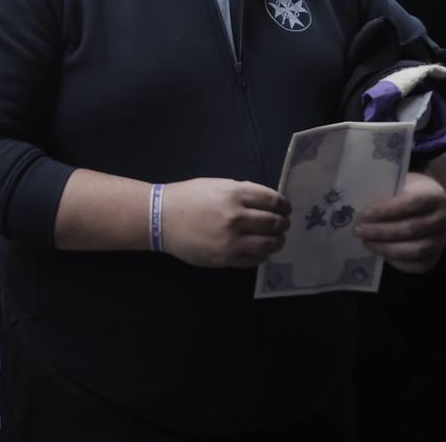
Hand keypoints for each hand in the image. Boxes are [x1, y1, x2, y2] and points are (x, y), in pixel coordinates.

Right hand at [160, 178, 290, 268]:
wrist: (160, 218)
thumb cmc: (187, 197)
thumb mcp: (216, 185)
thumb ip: (242, 191)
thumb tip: (267, 201)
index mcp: (234, 194)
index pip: (273, 200)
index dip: (284, 205)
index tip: (285, 208)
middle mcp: (236, 217)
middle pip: (275, 223)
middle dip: (283, 223)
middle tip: (283, 224)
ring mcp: (231, 240)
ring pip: (269, 244)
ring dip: (277, 241)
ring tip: (276, 239)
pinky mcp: (225, 258)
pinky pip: (254, 260)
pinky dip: (262, 255)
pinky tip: (259, 250)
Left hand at [356, 171, 445, 273]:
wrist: (426, 200)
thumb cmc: (405, 190)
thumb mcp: (397, 183)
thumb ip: (383, 191)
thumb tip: (355, 205)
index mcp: (434, 196)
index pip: (412, 203)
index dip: (388, 209)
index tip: (365, 212)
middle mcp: (443, 219)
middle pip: (412, 228)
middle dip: (381, 231)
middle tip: (358, 230)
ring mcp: (441, 239)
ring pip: (416, 249)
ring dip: (387, 248)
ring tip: (366, 242)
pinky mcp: (436, 256)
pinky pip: (419, 265)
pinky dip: (398, 262)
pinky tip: (380, 253)